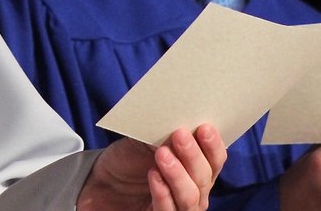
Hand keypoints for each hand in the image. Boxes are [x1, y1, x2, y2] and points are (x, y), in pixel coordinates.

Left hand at [79, 125, 225, 210]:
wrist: (105, 181)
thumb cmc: (131, 158)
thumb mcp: (146, 140)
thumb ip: (165, 134)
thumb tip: (177, 118)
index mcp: (199, 168)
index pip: (215, 159)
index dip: (212, 145)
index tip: (204, 127)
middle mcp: (197, 190)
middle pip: (204, 177)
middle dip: (193, 155)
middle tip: (179, 135)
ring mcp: (181, 207)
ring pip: (190, 197)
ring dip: (177, 174)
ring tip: (162, 154)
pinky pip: (168, 209)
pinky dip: (163, 193)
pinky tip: (154, 176)